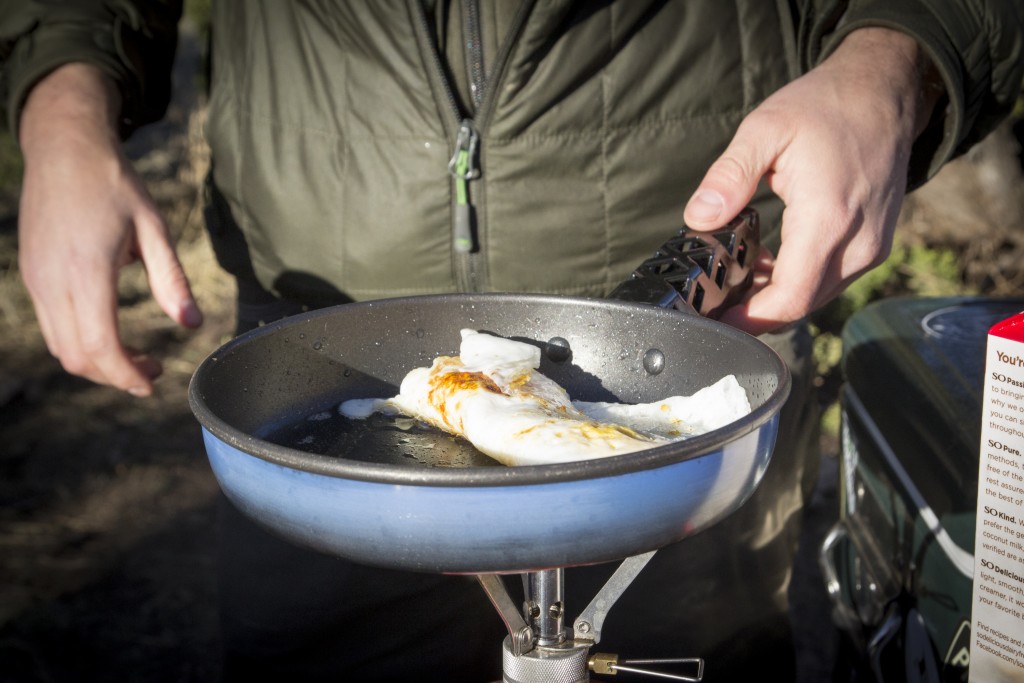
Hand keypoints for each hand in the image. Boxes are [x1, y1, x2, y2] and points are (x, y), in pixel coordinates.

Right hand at [17, 63, 201, 395]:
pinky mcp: (31, 276)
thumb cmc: (114, 184)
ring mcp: (36, 280)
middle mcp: (53, 281)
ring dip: (97, 363)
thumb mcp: (153, 228)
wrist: (64, 149)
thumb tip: (192, 323)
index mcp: (87, 271)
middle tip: (151, 371)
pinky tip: (109, 334)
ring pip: (60, 347)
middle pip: (77, 357)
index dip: (126, 375)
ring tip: (133, 357)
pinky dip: (80, 344)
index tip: (153, 382)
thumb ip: (172, 279)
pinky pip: (51, 328)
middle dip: (115, 376)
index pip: (101, 345)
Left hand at [683, 27, 941, 334]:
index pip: (790, 297)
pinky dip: (798, 280)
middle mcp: (859, 242)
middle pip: (801, 305)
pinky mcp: (875, 245)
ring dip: (776, 294)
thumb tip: (699, 218)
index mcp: (829, 218)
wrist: (884, 90)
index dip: (751, 319)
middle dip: (756, 310)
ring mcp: (873, 247)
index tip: (715, 319)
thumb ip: (729, 177)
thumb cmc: (826, 106)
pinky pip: (831, 279)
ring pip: (817, 296)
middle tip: (713, 298)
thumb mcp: (765, 129)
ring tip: (737, 273)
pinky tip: (767, 261)